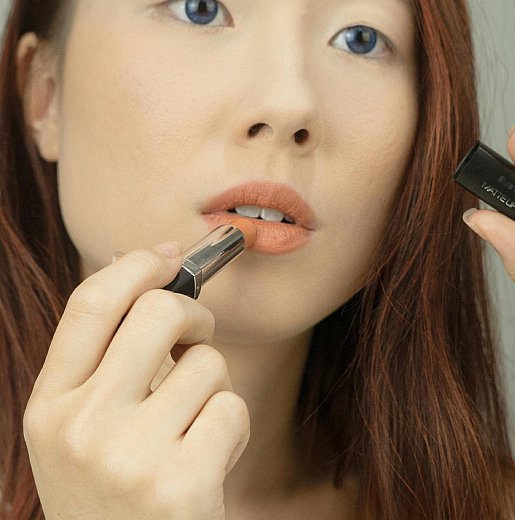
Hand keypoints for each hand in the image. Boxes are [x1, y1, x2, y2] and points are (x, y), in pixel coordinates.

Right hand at [23, 243, 249, 519]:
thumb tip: (160, 265)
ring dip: (213, 387)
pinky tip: (208, 462)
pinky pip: (231, 408)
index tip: (168, 258)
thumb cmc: (115, 488)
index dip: (137, 266)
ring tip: (193, 428)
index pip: (92, 303)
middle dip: (195, 313)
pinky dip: (231, 428)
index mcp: (50, 405)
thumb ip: (110, 357)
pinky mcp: (180, 485)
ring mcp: (129, 457)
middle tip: (198, 336)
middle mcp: (80, 427)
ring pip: (207, 362)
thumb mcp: (85, 426)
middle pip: (159, 312)